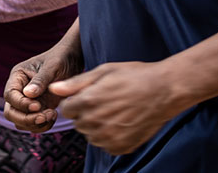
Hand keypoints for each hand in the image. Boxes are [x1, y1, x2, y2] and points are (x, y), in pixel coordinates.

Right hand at [3, 41, 83, 131]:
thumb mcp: (52, 66)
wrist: (73, 60)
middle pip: (11, 112)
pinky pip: (33, 124)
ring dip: (34, 124)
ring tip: (52, 114)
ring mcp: (28, 101)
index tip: (38, 105)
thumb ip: (40, 80)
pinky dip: (42, 126)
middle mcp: (19, 90)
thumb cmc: (61, 58)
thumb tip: (28, 94)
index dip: (21, 104)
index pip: (10, 95)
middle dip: (26, 119)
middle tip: (44, 117)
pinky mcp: (39, 109)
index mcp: (18, 76)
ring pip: (20, 122)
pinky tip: (54, 115)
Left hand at [50, 61, 177, 154]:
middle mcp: (95, 123)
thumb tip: (53, 88)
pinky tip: (122, 122)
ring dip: (98, 126)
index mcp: (87, 102)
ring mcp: (108, 138)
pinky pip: (106, 145)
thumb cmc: (134, 76)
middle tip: (105, 100)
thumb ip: (76, 83)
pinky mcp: (121, 147)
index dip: (75, 101)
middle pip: (78, 123)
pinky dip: (110, 136)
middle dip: (86, 113)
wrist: (164, 90)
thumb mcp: (104, 71)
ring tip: (115, 110)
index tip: (89, 94)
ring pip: (91, 135)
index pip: (66, 109)